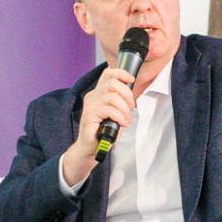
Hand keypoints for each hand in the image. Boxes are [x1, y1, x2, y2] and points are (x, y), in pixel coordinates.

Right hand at [60, 62, 137, 185]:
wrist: (91, 148)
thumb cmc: (103, 131)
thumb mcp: (116, 113)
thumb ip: (121, 102)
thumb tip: (131, 97)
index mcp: (99, 93)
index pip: (108, 74)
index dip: (121, 73)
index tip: (132, 79)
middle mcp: (93, 96)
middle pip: (113, 83)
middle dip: (127, 94)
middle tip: (131, 107)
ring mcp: (90, 105)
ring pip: (113, 97)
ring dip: (124, 109)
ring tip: (125, 120)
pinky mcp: (90, 115)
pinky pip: (109, 110)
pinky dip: (119, 116)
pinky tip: (120, 123)